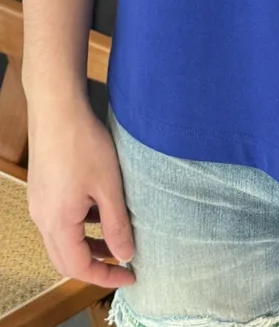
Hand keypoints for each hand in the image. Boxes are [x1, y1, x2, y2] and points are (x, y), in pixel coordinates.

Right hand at [25, 93, 135, 288]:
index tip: (130, 276)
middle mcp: (42, 218)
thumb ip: (117, 224)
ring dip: (87, 245)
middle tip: (123, 263)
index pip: (78, 267)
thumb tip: (126, 255)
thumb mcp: (109, 186)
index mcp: (58, 223)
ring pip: (61, 239)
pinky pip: (58, 220)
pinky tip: (99, 208)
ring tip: (116, 237)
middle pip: (65, 259)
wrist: (57, 108)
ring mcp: (39, 203)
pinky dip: (80, 225)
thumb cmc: (83, 143)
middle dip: (95, 265)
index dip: (105, 276)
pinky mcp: (42, 188)